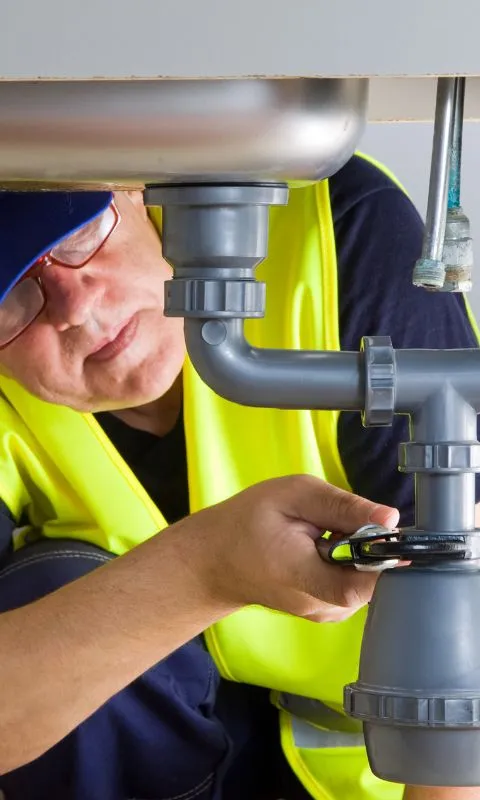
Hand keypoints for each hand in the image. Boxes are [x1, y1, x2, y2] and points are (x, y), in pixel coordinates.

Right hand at [191, 474, 399, 622]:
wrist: (215, 560)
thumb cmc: (247, 522)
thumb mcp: (293, 496)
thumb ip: (342, 506)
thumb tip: (390, 518)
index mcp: (302, 575)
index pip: (362, 585)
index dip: (384, 559)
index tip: (383, 533)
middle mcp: (317, 605)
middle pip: (372, 581)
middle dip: (368, 548)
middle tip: (337, 524)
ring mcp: (323, 614)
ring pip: (366, 584)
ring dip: (357, 556)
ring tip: (323, 536)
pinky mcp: (326, 612)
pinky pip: (354, 588)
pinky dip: (348, 567)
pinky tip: (323, 551)